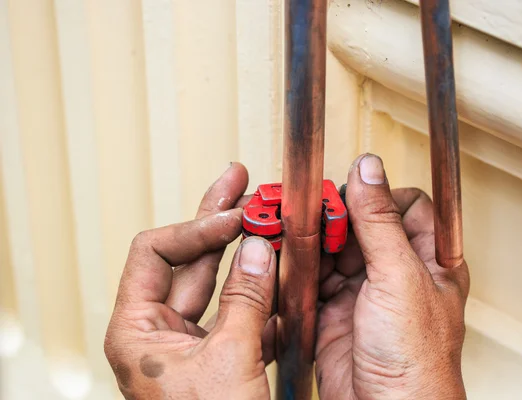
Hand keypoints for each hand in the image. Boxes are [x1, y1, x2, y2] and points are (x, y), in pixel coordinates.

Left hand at [104, 163, 276, 399]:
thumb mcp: (228, 361)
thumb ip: (246, 299)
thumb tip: (258, 249)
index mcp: (137, 331)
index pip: (155, 252)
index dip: (196, 228)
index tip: (236, 216)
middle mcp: (159, 332)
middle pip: (187, 259)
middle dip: (217, 219)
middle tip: (238, 183)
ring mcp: (191, 343)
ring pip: (219, 285)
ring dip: (247, 255)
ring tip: (267, 218)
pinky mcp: (220, 356)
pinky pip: (241, 312)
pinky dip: (264, 293)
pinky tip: (283, 275)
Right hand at [316, 154, 469, 398]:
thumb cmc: (415, 359)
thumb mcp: (399, 277)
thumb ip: (379, 221)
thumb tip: (368, 170)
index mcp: (430, 260)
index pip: (406, 206)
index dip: (376, 194)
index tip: (347, 190)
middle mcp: (398, 272)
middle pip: (362, 224)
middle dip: (334, 217)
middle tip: (310, 208)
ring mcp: (365, 291)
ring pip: (334, 249)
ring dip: (313, 241)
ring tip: (292, 231)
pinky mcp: (336, 310)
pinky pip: (314, 278)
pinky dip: (300, 269)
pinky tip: (289, 261)